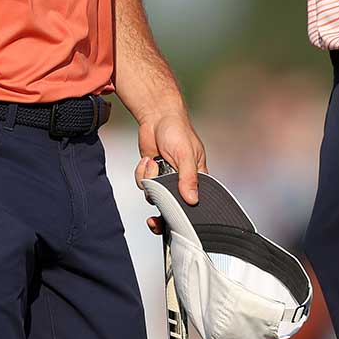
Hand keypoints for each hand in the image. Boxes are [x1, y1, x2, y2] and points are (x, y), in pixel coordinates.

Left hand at [133, 112, 206, 233]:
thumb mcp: (186, 154)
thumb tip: (192, 200)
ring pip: (153, 194)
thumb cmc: (178, 130)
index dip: (183, 213)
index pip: (194, 202)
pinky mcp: (151, 174)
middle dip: (160, 205)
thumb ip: (188, 178)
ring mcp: (165, 178)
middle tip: (153, 221)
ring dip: (149, 180)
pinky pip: (143, 184)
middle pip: (171, 204)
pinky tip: (148, 160)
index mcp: (197, 177)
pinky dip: (142, 173)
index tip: (172, 221)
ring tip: (154, 163)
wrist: (156, 117)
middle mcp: (181, 180)